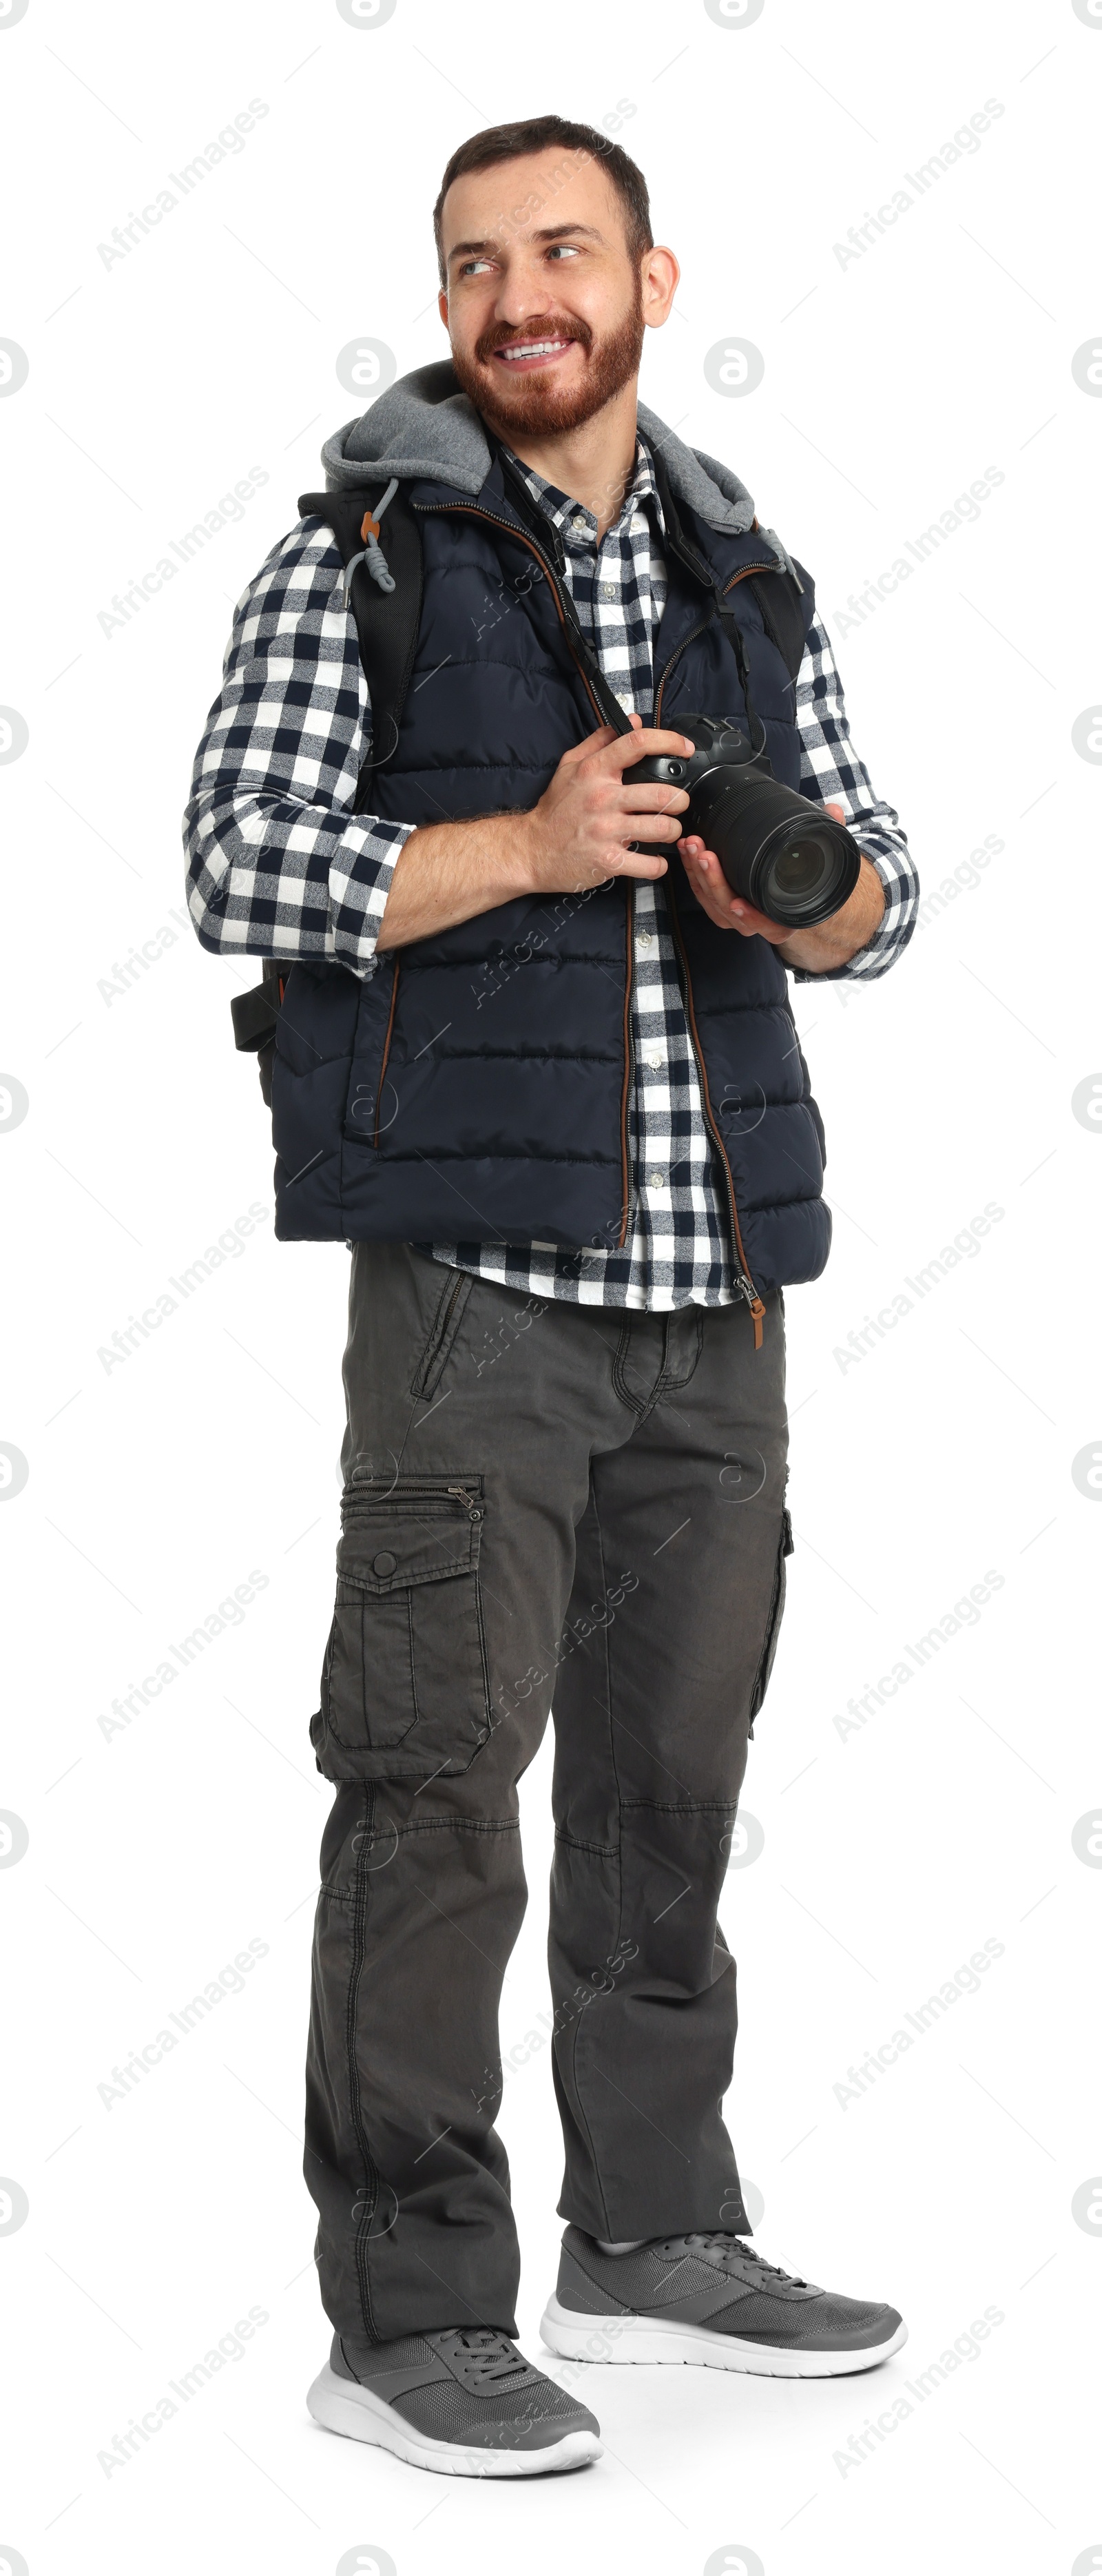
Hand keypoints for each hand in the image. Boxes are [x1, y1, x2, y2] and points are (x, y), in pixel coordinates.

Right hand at [522, 714, 694, 892]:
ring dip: (673, 831)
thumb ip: (600, 741)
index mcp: (594, 771)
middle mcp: (602, 799)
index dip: (669, 741)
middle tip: (677, 805)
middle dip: (680, 801)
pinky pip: (650, 865)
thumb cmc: (555, 809)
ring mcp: (606, 832)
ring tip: (667, 831)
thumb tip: (632, 721)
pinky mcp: (608, 862)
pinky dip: (659, 865)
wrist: (531, 850)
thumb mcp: (570, 766)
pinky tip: (654, 860)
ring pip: (662, 829)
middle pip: (662, 794)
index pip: (637, 744)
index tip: (685, 748)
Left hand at [679, 802, 885, 971]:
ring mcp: (735, 916)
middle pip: (728, 910)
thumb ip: (831, 834)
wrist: (797, 896)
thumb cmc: (809, 882)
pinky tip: (687, 851)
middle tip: (705, 854)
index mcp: (784, 920)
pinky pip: (701, 893)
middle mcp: (757, 924)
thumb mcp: (825, 861)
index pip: (765, 924)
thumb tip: (834, 811)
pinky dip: (692, 873)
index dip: (751, 917)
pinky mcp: (720, 904)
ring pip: (711, 902)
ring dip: (697, 874)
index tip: (739, 904)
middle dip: (713, 882)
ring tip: (692, 845)